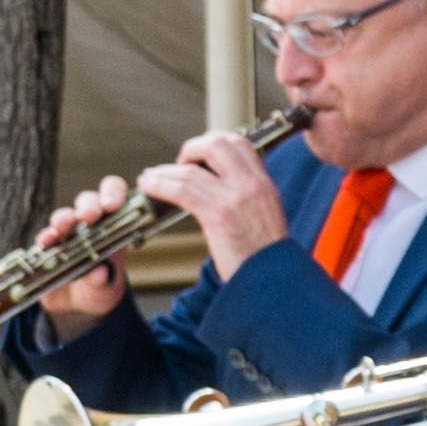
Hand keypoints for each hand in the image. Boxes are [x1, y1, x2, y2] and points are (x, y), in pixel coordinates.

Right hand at [30, 175, 138, 331]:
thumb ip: (102, 282)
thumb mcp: (104, 291)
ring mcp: (69, 234)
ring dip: (64, 218)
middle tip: (89, 215)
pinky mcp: (50, 246)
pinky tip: (45, 243)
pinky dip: (46, 237)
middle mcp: (92, 226)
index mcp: (115, 229)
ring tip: (63, 226)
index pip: (119, 199)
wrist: (74, 309)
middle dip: (89, 204)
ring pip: (66, 215)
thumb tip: (98, 273)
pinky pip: (46, 236)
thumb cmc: (98, 292)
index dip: (118, 193)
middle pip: (90, 201)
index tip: (117, 201)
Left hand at [148, 124, 285, 271]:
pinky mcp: (220, 215)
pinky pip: (183, 189)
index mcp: (264, 184)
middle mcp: (253, 185)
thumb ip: (248, 199)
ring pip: (193, 168)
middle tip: (180, 164)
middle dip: (192, 148)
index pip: (239, 143)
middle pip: (217, 143)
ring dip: (165, 171)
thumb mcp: (265, 218)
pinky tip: (149, 187)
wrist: (276, 283)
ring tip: (151, 178)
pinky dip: (160, 184)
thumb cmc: (266, 259)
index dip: (214, 142)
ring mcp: (236, 198)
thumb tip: (221, 192)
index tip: (199, 156)